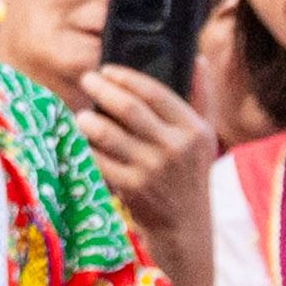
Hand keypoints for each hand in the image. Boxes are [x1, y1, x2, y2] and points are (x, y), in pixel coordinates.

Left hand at [67, 59, 217, 285]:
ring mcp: (152, 170)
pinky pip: (100, 160)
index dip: (127, 77)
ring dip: (89, 119)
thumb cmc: (190, 174)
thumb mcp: (204, 137)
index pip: (156, 93)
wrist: (184, 226)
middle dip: (102, 90)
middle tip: (86, 80)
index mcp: (194, 130)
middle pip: (129, 109)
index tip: (107, 69)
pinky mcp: (132, 189)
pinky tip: (81, 139)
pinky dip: (87, 147)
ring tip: (81, 113)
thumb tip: (195, 58)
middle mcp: (175, 148)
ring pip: (109, 134)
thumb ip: (201, 96)